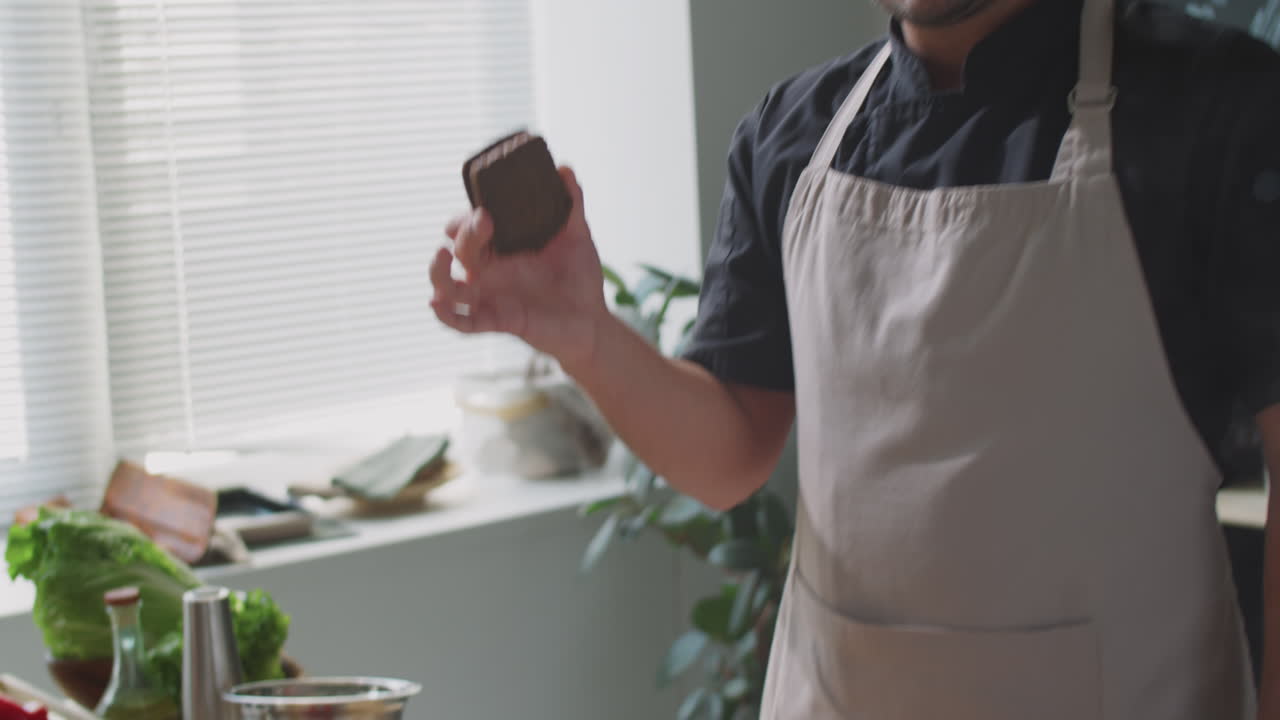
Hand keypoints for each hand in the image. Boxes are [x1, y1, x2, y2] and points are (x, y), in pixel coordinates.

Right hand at [429, 166, 607, 370]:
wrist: (593, 319)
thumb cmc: (579, 278)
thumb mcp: (575, 236)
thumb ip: (570, 204)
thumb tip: (564, 168)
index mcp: (502, 249)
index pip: (470, 230)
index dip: (464, 220)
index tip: (479, 211)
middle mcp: (490, 272)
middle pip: (458, 251)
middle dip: (463, 234)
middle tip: (483, 221)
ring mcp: (490, 297)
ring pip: (447, 287)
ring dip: (437, 272)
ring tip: (441, 255)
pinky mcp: (497, 321)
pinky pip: (462, 323)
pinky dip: (446, 315)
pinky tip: (436, 303)